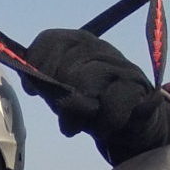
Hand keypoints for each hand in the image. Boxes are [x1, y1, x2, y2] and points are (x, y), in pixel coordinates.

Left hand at [22, 29, 169, 163]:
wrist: (139, 123)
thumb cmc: (95, 104)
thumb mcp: (64, 93)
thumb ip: (45, 84)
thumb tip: (29, 80)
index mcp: (81, 44)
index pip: (51, 40)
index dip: (37, 64)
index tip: (32, 90)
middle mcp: (102, 50)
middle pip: (66, 65)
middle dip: (57, 95)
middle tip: (63, 115)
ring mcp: (122, 68)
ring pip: (88, 84)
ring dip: (77, 113)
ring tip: (76, 127)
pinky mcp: (140, 90)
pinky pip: (113, 105)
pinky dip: (104, 122)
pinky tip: (104, 129)